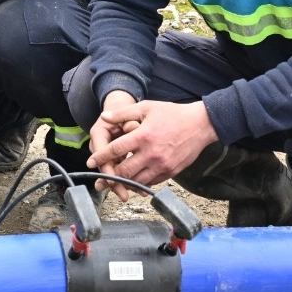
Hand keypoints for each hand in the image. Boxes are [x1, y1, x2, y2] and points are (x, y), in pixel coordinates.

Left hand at [87, 99, 218, 200]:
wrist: (200, 125)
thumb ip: (123, 113)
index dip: (101, 157)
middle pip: (125, 171)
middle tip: (100, 179)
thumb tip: (104, 117)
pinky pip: (151, 183)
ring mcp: (162, 165)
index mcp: (143, 136)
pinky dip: (140, 183)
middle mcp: (152, 154)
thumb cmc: (172, 114)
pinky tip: (133, 181)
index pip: (116, 150)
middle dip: (110, 177)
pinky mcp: (171, 172)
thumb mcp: (146, 107)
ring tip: (114, 183)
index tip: (91, 162)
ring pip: (137, 181)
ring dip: (124, 183)